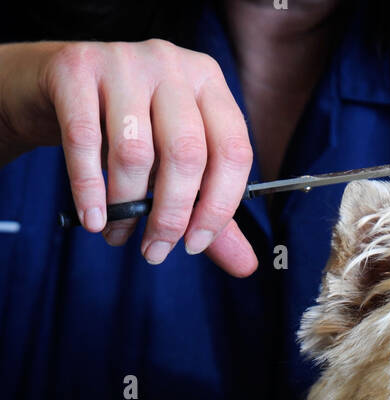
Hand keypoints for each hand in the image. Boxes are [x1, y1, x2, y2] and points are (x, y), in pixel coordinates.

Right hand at [0, 39, 256, 274]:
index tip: (194, 246)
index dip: (217, 208)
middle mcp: (172, 64)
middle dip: (170, 216)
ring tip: (118, 234)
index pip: (233, 151)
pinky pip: (85, 140)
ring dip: (126, 207)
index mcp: (208, 83)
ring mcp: (124, 60)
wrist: (61, 86)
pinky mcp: (77, 66)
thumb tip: (246, 266)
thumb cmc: (130, 129)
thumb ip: (209, 211)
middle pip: (186, 154)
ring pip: (135, 152)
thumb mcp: (173, 164)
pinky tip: (92, 218)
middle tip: (154, 251)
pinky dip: (88, 189)